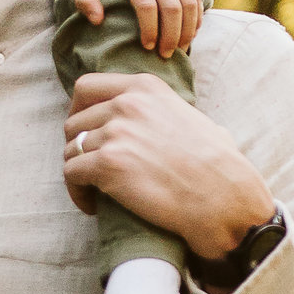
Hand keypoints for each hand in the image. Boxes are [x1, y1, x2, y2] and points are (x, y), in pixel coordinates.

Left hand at [63, 75, 275, 256]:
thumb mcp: (192, 116)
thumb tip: (160, 119)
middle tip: (92, 167)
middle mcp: (127, 104)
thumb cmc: (217, 164)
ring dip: (79, 171)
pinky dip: (77, 192)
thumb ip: (164, 109)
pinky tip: (93, 206)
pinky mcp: (107, 165)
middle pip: (75, 122)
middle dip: (80, 146)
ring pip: (71, 150)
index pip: (87, 87)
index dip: (78, 110)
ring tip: (95, 190)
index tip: (85, 129)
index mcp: (145, 88)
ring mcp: (115, 133)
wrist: (222, 196)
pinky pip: (71, 175)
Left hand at [76, 0, 204, 59]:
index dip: (150, 29)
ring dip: (188, 29)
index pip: (146, 5)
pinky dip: (197, 16)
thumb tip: (97, 21)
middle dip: (172, 35)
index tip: (146, 47)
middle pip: (172, 7)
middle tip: (165, 56)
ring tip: (180, 49)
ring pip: (189, 2)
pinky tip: (191, 33)